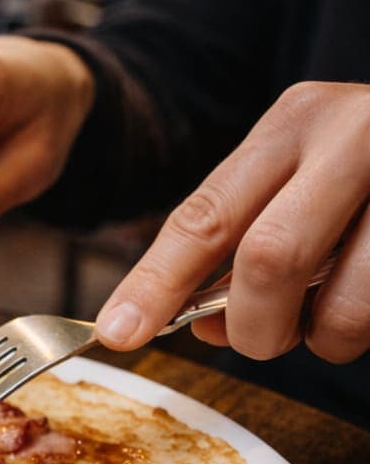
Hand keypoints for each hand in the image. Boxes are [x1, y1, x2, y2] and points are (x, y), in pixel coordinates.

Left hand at [95, 81, 369, 363]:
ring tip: (329, 324)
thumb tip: (200, 325)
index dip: (155, 283)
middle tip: (257, 341)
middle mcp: (356, 134)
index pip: (204, 215)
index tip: (117, 333)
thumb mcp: (300, 180)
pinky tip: (367, 302)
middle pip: (268, 259)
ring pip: (343, 305)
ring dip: (322, 340)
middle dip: (251, 326)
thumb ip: (241, 241)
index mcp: (296, 121)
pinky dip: (364, 330)